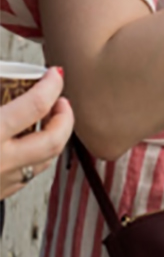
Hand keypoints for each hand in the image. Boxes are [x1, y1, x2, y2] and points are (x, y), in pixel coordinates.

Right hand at [0, 67, 73, 199]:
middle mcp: (0, 162)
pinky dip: (34, 156)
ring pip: (45, 161)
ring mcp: (1, 182)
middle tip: (59, 100)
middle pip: (54, 139)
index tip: (54, 73)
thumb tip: (4, 75)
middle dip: (65, 116)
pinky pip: (27, 175)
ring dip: (53, 137)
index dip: (50, 84)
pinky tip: (26, 144)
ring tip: (47, 119)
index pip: (35, 105)